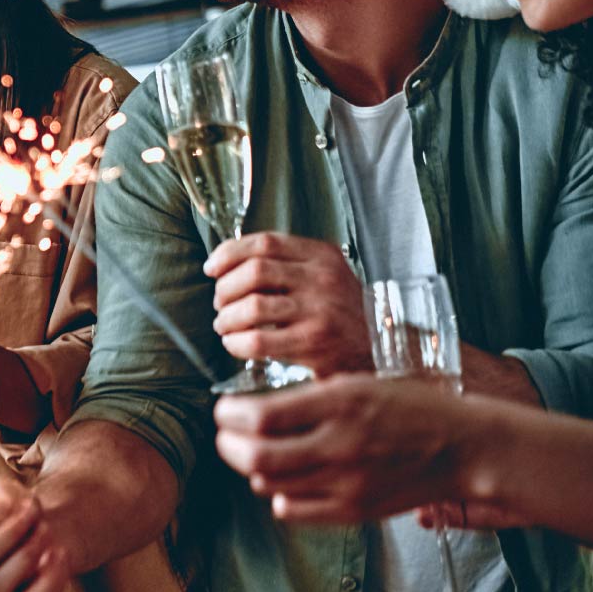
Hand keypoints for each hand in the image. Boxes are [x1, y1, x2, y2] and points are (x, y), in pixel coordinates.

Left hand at [205, 232, 371, 376]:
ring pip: (252, 306)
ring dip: (226, 317)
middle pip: (254, 271)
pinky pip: (258, 340)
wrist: (381, 349)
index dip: (229, 253)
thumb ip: (288, 264)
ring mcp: (319, 311)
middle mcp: (323, 279)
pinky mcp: (313, 344)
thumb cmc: (342, 312)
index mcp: (322, 255)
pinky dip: (236, 342)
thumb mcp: (326, 275)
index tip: (212, 268)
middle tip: (219, 302)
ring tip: (224, 325)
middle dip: (225, 288)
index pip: (265, 242)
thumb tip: (228, 262)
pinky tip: (234, 344)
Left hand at [212, 374, 483, 523]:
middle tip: (225, 434)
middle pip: (257, 456)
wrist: (463, 448)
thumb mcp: (359, 383)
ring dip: (250, 468)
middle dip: (228, 444)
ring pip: (270, 484)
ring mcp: (347, 483)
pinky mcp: (354, 511)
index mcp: (341, 403)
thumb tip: (256, 411)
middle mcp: (340, 444)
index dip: (230, 414)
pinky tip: (282, 479)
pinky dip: (276, 495)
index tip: (225, 408)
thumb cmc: (412, 408)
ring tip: (252, 453)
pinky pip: (293, 510)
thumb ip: (309, 399)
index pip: (261, 415)